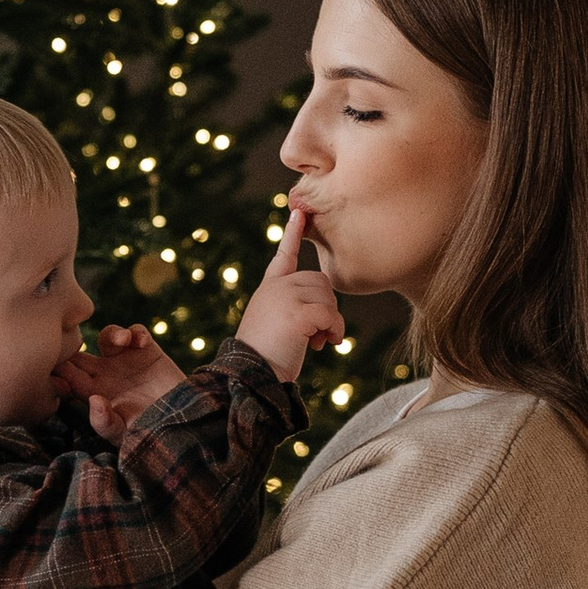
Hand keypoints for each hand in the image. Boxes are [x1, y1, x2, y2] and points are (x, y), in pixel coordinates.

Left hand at [58, 320, 183, 436]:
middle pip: (84, 350)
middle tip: (85, 338)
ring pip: (108, 337)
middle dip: (81, 341)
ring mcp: (126, 362)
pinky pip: (136, 333)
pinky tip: (141, 342)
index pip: (67, 375)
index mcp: (93, 393)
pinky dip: (136, 332)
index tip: (60, 358)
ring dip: (112, 334)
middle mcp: (106, 375)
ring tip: (123, 340)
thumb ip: (105, 423)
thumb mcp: (124, 435)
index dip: (60, 364)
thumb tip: (93, 400)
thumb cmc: (149, 435)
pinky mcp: (148, 352)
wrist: (182, 426)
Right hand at [234, 205, 342, 381]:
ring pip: (328, 297)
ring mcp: (284, 297)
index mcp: (270, 288)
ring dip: (331, 322)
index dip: (292, 234)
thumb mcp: (279, 324)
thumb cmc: (268, 356)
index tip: (298, 212)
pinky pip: (331, 315)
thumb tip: (326, 313)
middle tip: (318, 334)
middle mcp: (276, 287)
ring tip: (318, 341)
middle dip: (327, 308)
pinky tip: (325, 345)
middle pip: (321, 282)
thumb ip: (296, 307)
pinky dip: (334, 331)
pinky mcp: (296, 312)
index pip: (284, 255)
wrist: (253, 376)